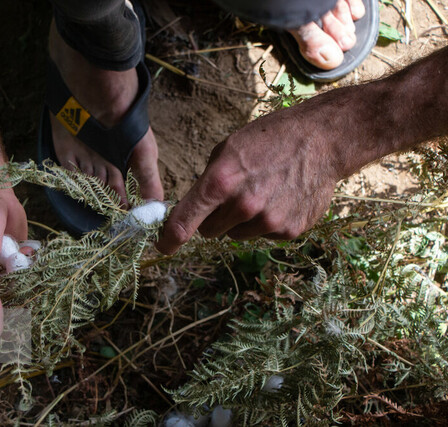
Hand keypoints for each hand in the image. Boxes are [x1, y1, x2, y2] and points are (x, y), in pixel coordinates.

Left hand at [156, 105, 340, 253]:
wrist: (322, 140)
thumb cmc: (271, 139)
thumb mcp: (228, 149)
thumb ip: (208, 181)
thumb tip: (193, 209)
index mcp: (220, 182)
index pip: (185, 222)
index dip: (169, 238)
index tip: (163, 247)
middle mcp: (243, 206)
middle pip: (209, 231)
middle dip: (213, 218)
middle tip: (233, 195)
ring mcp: (267, 221)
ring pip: (236, 234)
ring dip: (241, 220)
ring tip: (263, 191)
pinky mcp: (288, 230)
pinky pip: (262, 235)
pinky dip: (266, 222)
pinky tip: (280, 198)